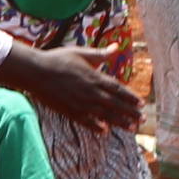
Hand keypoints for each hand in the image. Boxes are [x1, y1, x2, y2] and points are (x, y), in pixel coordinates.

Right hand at [1, 43, 143, 130]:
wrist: (36, 71)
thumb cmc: (58, 59)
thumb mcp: (81, 53)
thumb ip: (100, 54)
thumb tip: (116, 47)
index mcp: (95, 77)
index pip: (118, 89)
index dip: (131, 97)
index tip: (142, 103)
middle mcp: (91, 92)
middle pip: (116, 105)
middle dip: (131, 113)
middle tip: (143, 120)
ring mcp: (81, 103)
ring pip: (105, 115)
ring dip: (120, 122)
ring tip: (132, 128)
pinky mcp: (69, 111)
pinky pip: (86, 121)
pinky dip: (96, 127)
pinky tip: (105, 131)